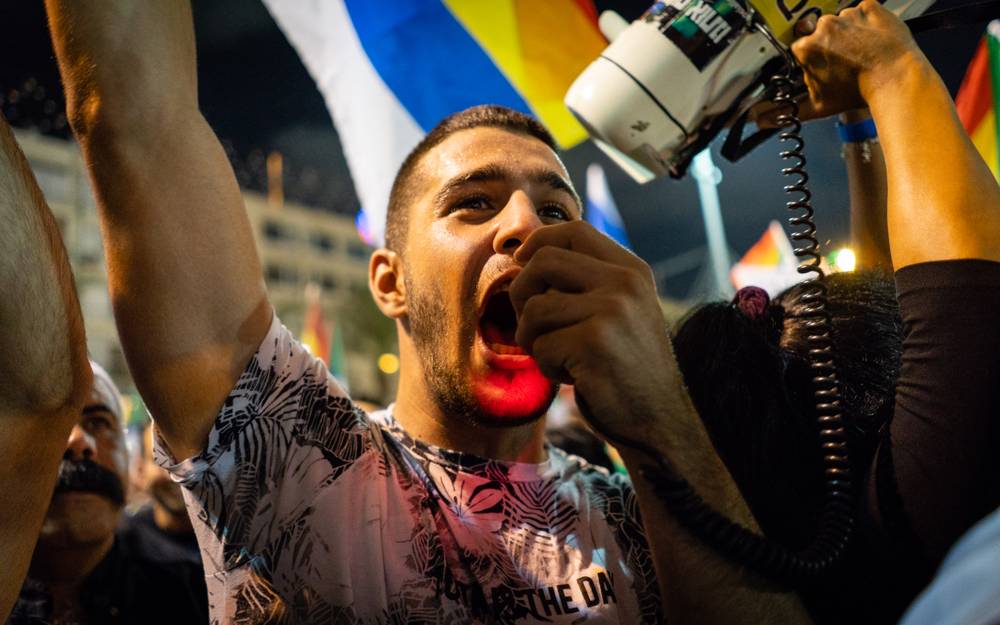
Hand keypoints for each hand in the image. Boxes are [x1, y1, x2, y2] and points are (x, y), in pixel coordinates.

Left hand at [510, 221, 680, 444]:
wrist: (659, 421)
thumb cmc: (626, 369)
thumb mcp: (619, 312)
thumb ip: (585, 282)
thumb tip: (523, 255)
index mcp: (632, 271)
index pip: (574, 231)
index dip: (538, 241)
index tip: (521, 261)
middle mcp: (625, 283)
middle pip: (543, 262)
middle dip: (521, 293)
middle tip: (531, 325)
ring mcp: (612, 310)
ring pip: (534, 309)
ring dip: (533, 340)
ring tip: (558, 358)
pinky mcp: (594, 342)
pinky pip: (541, 346)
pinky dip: (547, 367)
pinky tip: (573, 378)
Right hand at [791, 0, 925, 116]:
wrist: (895, 79)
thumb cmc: (858, 92)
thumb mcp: (819, 105)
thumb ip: (791, 110)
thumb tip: (764, 122)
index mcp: (806, 48)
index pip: (802, 47)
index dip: (814, 57)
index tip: (824, 65)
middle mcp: (823, 26)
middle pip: (822, 31)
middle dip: (831, 43)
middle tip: (846, 60)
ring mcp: (847, 15)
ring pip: (844, 21)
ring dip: (851, 32)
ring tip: (864, 51)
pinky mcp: (869, 8)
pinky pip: (865, 11)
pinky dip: (869, 22)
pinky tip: (874, 39)